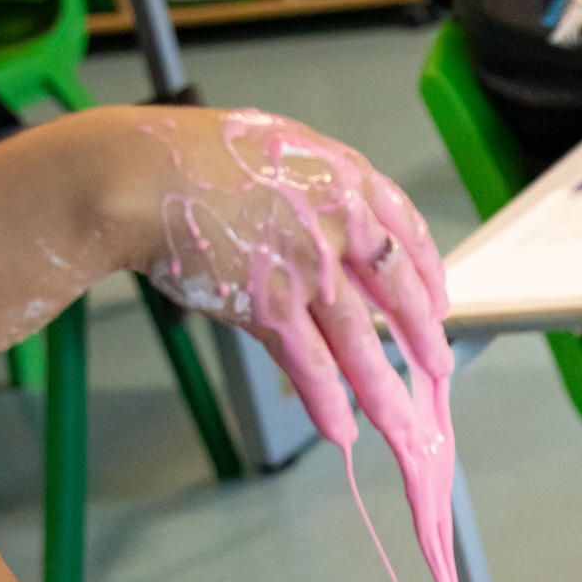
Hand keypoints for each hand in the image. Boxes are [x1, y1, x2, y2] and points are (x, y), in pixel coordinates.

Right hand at [124, 107, 453, 464]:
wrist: (141, 175)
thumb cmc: (198, 156)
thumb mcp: (282, 150)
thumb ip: (322, 191)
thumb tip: (346, 237)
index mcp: (347, 179)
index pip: (407, 231)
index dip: (428, 273)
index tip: (439, 303)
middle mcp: (339, 225)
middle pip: (398, 294)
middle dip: (424, 339)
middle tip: (440, 372)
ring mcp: (307, 270)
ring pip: (360, 342)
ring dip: (384, 393)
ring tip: (403, 428)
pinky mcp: (270, 307)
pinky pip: (310, 365)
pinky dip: (326, 402)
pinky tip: (342, 430)